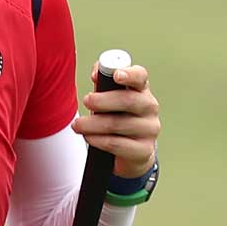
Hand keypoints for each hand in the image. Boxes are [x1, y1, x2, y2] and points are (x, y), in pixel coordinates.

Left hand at [71, 61, 159, 177]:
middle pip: (129, 100)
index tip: (116, 75)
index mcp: (141, 91)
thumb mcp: (109, 99)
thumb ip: (103, 83)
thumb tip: (96, 72)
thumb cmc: (116, 118)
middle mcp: (149, 108)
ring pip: (118, 124)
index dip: (130, 74)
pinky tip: (88, 137)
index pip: (140, 77)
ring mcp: (149, 130)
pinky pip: (116, 144)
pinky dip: (97, 140)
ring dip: (92, 124)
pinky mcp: (143, 150)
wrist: (130, 153)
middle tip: (86, 101)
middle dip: (103, 100)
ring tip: (77, 125)